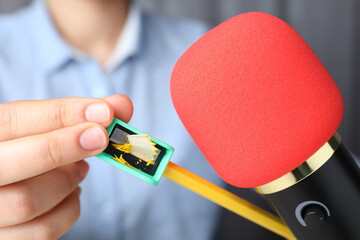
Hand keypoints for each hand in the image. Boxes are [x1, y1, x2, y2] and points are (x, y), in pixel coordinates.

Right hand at [0, 94, 132, 238]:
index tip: (104, 113)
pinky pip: (43, 231)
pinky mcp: (4, 239)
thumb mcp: (38, 128)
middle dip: (68, 147)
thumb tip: (122, 106)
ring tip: (81, 168)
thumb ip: (76, 116)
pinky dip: (68, 209)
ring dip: (69, 181)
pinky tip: (71, 194)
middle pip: (21, 163)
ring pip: (31, 201)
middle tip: (102, 137)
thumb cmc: (25, 151)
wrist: (6, 185)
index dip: (62, 114)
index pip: (15, 121)